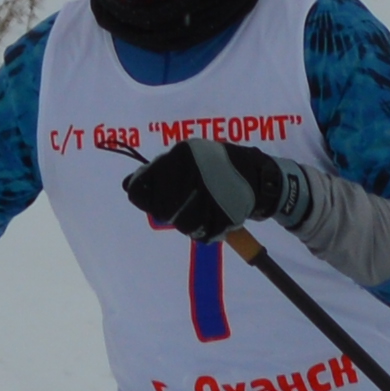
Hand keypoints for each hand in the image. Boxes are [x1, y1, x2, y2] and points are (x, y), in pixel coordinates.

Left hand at [120, 138, 307, 239]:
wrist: (260, 178)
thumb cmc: (218, 165)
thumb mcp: (189, 157)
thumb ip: (159, 170)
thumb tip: (129, 185)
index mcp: (182, 156)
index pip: (142, 188)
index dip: (144, 196)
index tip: (152, 197)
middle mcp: (193, 176)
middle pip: (163, 210)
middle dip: (170, 210)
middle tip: (185, 202)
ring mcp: (209, 199)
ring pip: (181, 224)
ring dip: (188, 220)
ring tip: (202, 207)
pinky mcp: (222, 218)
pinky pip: (200, 233)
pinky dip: (205, 229)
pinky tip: (214, 215)